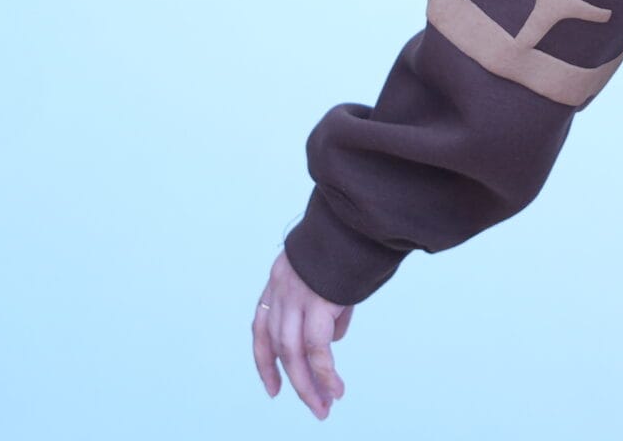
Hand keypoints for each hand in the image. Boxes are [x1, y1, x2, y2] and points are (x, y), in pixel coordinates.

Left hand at [253, 249, 352, 419]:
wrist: (360, 215)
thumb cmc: (352, 241)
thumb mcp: (330, 273)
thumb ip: (328, 303)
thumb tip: (334, 335)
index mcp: (279, 279)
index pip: (262, 327)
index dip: (265, 361)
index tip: (273, 389)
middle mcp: (281, 288)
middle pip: (279, 346)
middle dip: (295, 381)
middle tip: (314, 407)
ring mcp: (297, 294)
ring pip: (293, 352)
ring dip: (309, 384)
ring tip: (324, 406)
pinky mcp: (318, 300)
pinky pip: (317, 347)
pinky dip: (324, 372)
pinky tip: (335, 387)